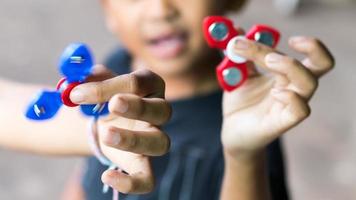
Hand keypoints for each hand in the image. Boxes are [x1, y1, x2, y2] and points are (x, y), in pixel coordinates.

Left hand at [70, 67, 171, 193]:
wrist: (103, 123)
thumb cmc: (103, 98)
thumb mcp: (95, 83)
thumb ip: (88, 79)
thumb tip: (77, 82)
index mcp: (149, 86)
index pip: (139, 82)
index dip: (111, 86)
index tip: (78, 94)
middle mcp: (158, 112)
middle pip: (161, 110)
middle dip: (138, 107)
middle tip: (113, 105)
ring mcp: (154, 138)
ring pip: (160, 143)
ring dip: (134, 140)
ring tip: (106, 135)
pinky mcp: (143, 164)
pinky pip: (148, 179)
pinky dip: (131, 183)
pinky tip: (107, 176)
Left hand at [222, 36, 333, 157]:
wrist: (232, 131)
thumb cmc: (241, 103)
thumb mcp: (238, 76)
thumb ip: (240, 56)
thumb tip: (236, 31)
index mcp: (285, 74)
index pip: (296, 51)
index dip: (272, 42)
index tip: (246, 39)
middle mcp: (293, 87)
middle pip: (321, 64)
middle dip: (311, 48)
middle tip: (284, 43)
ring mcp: (290, 104)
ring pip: (310, 84)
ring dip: (291, 67)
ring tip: (269, 61)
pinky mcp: (282, 122)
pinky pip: (301, 111)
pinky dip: (292, 98)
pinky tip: (275, 93)